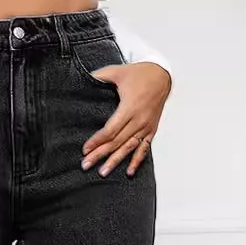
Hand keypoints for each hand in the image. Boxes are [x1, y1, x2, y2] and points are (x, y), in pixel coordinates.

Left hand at [81, 62, 171, 176]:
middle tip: (86, 165)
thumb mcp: (118, 71)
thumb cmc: (140, 74)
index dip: (97, 141)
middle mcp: (139, 120)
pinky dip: (136, 161)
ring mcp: (146, 126)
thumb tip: (83, 78)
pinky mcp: (151, 130)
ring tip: (103, 172)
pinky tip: (129, 172)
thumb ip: (100, 76)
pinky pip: (144, 148)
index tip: (86, 150)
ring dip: (115, 161)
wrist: (162, 76)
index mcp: (130, 107)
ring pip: (128, 148)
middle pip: (117, 142)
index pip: (111, 129)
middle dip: (100, 154)